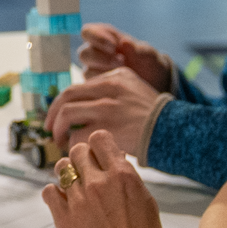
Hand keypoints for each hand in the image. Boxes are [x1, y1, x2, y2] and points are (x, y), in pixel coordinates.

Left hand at [40, 131, 169, 227]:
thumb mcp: (144, 199)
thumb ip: (125, 176)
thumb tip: (112, 159)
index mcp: (122, 175)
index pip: (99, 138)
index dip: (98, 145)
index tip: (99, 154)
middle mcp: (98, 183)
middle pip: (77, 150)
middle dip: (83, 158)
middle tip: (88, 172)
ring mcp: (78, 200)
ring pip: (61, 167)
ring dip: (68, 174)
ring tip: (75, 187)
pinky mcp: (63, 218)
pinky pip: (48, 191)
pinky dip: (55, 193)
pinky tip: (65, 202)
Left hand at [43, 67, 165, 156]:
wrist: (176, 132)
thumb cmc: (155, 118)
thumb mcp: (134, 91)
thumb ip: (111, 92)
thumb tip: (83, 105)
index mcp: (115, 76)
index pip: (78, 86)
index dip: (62, 103)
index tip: (58, 115)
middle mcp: (109, 87)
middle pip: (67, 96)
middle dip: (53, 114)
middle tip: (50, 129)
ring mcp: (108, 106)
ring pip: (67, 113)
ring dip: (59, 129)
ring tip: (61, 141)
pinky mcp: (108, 127)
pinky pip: (78, 134)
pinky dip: (73, 144)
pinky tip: (77, 151)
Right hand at [76, 23, 172, 89]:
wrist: (155, 82)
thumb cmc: (148, 63)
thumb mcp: (148, 54)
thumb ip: (137, 49)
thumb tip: (124, 42)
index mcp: (104, 38)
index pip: (88, 32)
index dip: (96, 37)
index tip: (113, 45)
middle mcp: (95, 54)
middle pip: (84, 54)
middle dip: (101, 58)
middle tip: (120, 62)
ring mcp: (94, 71)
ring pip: (86, 71)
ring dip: (103, 73)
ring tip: (122, 74)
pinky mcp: (96, 87)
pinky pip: (92, 88)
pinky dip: (104, 86)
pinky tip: (118, 86)